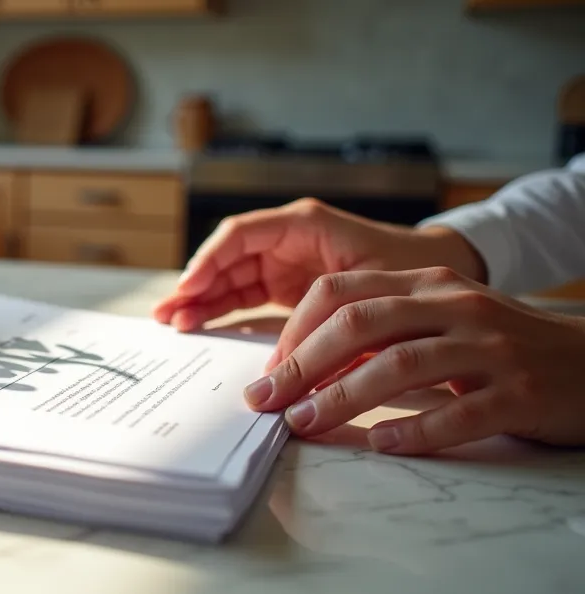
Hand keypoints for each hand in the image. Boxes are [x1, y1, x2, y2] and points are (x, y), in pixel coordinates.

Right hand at [152, 198, 486, 331]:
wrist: (440, 274)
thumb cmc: (412, 269)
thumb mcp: (374, 284)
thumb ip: (332, 310)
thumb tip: (294, 353)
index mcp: (305, 225)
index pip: (240, 234)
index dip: (209, 261)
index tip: (189, 289)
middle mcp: (287, 239)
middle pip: (226, 258)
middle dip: (195, 284)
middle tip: (169, 314)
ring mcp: (283, 263)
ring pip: (228, 278)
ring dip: (200, 299)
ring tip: (171, 323)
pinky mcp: (285, 287)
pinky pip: (242, 295)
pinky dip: (218, 309)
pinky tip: (194, 324)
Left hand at [243, 267, 584, 454]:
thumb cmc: (504, 347)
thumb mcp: (442, 320)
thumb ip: (383, 329)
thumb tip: (305, 362)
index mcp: (429, 284)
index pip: (342, 292)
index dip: (296, 331)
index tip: (267, 370)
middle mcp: (456, 307)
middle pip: (360, 324)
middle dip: (301, 364)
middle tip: (266, 401)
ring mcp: (490, 348)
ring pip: (400, 365)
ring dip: (342, 397)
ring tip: (304, 424)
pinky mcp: (520, 392)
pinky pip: (459, 411)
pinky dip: (415, 431)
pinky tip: (382, 445)